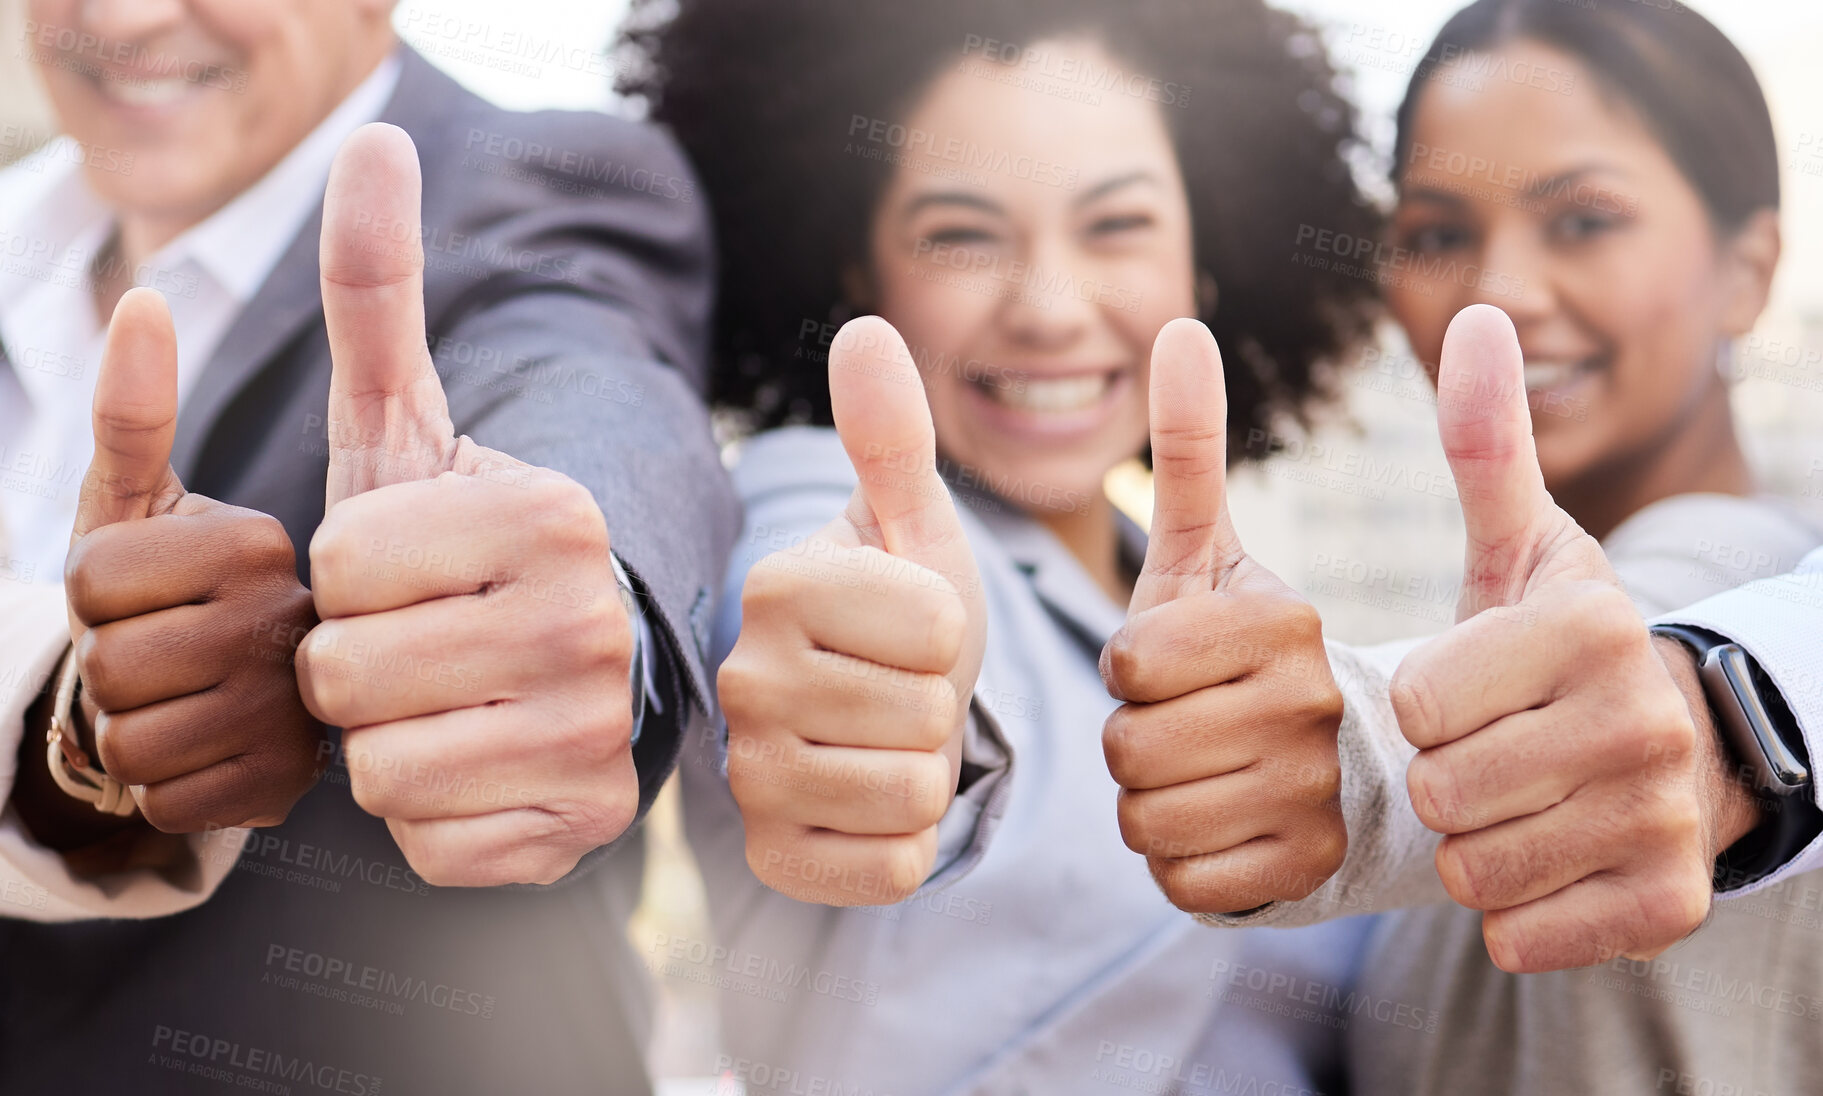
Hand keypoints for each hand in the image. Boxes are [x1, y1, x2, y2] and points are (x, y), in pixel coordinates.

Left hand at [60, 288, 320, 832]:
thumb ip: (133, 411)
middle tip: (167, 663)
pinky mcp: (302, 788)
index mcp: (264, 542)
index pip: (93, 581)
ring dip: (136, 740)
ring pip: (132, 747)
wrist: (242, 704)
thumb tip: (143, 300)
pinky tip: (215, 760)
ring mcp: (309, 713)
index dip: (92, 598)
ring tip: (190, 711)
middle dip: (109, 677)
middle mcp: (303, 621)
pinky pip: (169, 805)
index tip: (154, 597)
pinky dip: (170, 792)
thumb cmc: (175, 597)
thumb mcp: (143, 506)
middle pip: (108, 671)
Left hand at [294, 124, 635, 886]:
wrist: (565, 677)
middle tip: (411, 646)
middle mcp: (596, 625)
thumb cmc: (460, 553)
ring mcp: (599, 737)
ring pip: (380, 767)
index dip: (342, 575)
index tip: (403, 570)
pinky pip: (429, 844)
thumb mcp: (412, 426)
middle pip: (347, 674)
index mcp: (556, 515)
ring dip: (380, 742)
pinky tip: (475, 769)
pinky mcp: (582, 831)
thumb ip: (378, 291)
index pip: (342, 566)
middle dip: (348, 665)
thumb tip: (371, 142)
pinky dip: (429, 816)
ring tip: (439, 705)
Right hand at [717, 315, 985, 905]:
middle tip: (904, 690)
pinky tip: (874, 801)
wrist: (873, 709)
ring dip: (929, 773)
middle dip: (942, 707)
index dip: (954, 631)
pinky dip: (908, 842)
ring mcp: (748, 775)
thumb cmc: (906, 610)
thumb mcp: (914, 525)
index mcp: (780, 585)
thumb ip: (893, 438)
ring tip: (892, 739)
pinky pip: (889, 869)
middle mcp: (743, 677)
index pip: (936, 628)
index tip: (914, 626)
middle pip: (925, 718)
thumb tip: (863, 326)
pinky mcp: (771, 856)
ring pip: (911, 795)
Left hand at [1099, 319, 1345, 913]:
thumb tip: (1179, 326)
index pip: (1132, 663)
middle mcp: (1317, 710)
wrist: (1341, 769)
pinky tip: (1218, 824)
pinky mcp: (1309, 875)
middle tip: (1180, 725)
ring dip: (1147, 800)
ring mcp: (1320, 799)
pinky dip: (1176, 860)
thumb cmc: (1245, 654)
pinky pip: (1177, 880)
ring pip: (1145, 818)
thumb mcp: (1213, 553)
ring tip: (1199, 771)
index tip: (1166, 665)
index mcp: (1288, 623)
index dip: (1127, 670)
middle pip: (1127, 748)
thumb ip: (1189, 448)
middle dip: (1130, 738)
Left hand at [1391, 303, 1754, 971]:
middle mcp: (1645, 723)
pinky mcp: (1666, 905)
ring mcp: (1664, 821)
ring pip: (1474, 869)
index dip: (1420, 705)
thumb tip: (1473, 314)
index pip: (1424, 700)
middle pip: (1442, 790)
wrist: (1673, 751)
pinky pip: (1522, 934)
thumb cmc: (1563, 648)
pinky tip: (1545, 861)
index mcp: (1596, 628)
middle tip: (1483, 755)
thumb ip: (1484, 446)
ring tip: (1510, 803)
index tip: (1462, 692)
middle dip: (1439, 778)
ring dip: (1468, 846)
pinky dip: (1514, 909)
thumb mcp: (1526, 547)